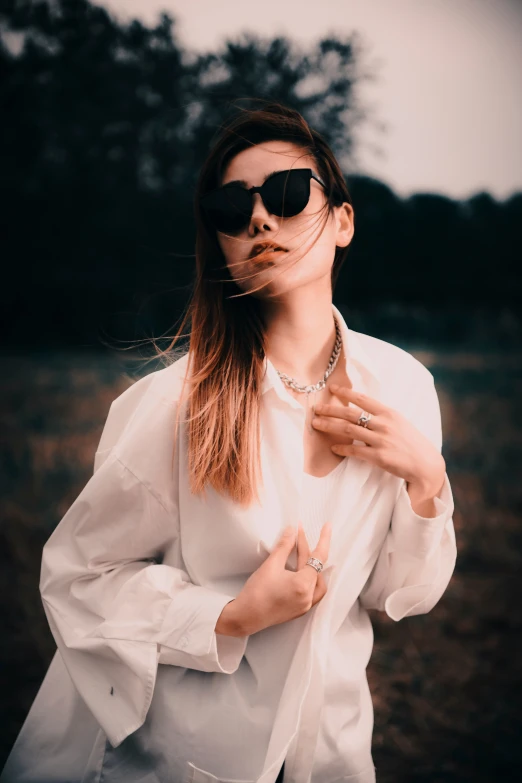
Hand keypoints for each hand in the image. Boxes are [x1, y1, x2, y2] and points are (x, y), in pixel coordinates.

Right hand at [232, 522, 331, 634]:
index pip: (318, 557)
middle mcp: (308, 597)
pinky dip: (311, 579)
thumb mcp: (271, 564)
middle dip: (307, 549)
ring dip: (313, 566)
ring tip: (305, 552)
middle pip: (314, 568)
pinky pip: (313, 592)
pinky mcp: (300, 610)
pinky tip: (304, 572)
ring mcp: (305, 605)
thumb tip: (292, 531)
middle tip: (298, 534)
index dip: (324, 539)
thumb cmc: (256, 592)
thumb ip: (284, 546)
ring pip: (317, 581)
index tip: (327, 526)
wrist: (246, 617)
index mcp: (303, 585)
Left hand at [311, 384, 445, 493]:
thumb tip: (362, 410)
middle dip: (331, 410)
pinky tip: (332, 447)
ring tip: (316, 424)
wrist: (425, 464)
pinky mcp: (378, 456)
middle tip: (316, 408)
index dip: (346, 392)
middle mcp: (384, 424)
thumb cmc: (411, 442)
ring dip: (329, 426)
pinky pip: (354, 450)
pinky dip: (341, 448)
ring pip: (348, 430)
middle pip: (350, 414)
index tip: (332, 388)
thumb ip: (382, 416)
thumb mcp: (399, 422)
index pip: (363, 399)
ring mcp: (381, 440)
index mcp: (389, 413)